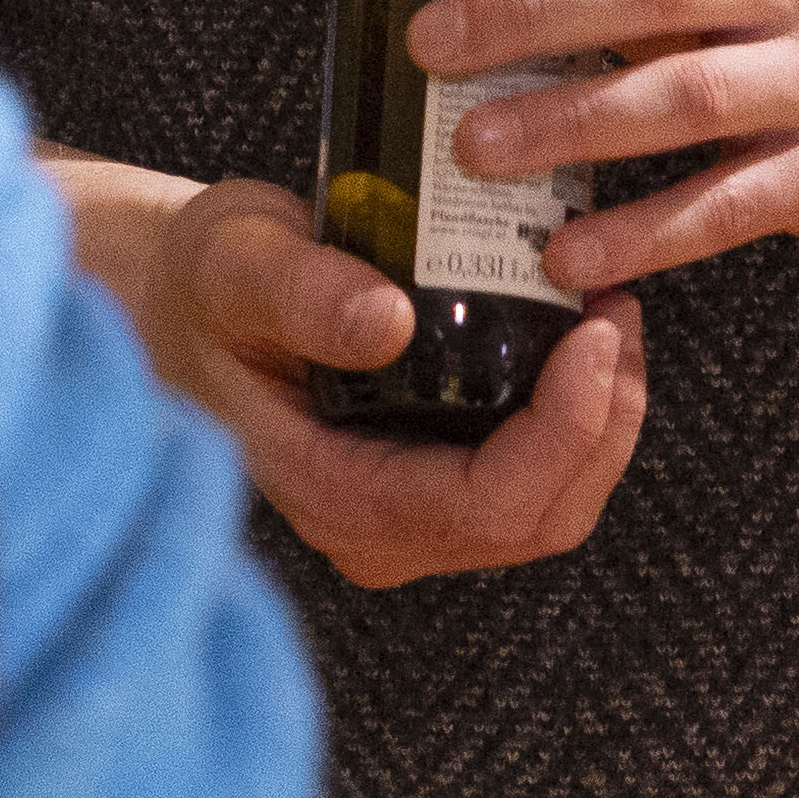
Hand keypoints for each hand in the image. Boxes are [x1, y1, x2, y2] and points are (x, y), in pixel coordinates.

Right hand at [128, 177, 648, 591]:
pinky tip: (580, 334)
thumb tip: (388, 322)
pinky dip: (579, 413)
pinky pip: (536, 475)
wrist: (181, 309)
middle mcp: (382, 530)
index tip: (593, 334)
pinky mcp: (435, 481)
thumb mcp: (238, 267)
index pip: (486, 503)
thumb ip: (304, 293)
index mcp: (336, 495)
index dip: (564, 430)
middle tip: (617, 309)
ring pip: (552, 505)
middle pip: (541, 516)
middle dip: (605, 419)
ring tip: (610, 312)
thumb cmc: (204, 290)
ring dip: (604, 417)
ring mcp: (414, 516)